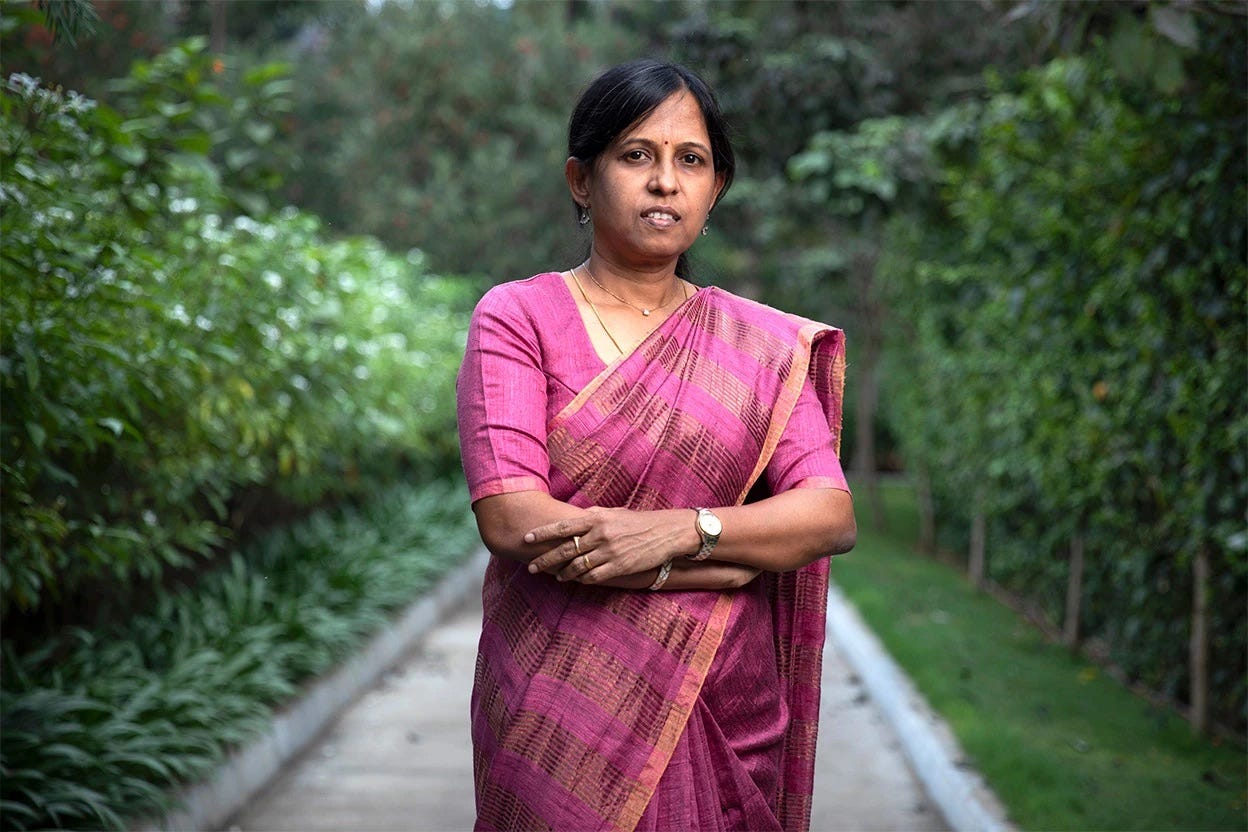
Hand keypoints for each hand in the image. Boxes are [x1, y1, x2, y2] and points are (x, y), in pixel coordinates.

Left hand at [523, 507, 696, 583]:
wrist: (666, 532)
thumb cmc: (639, 521)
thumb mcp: (613, 512)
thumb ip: (593, 516)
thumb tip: (574, 518)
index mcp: (596, 518)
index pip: (563, 527)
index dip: (543, 533)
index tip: (527, 539)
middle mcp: (600, 535)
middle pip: (565, 550)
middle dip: (545, 559)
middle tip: (531, 566)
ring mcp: (609, 552)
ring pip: (577, 567)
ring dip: (563, 573)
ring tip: (556, 576)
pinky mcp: (619, 567)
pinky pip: (594, 577)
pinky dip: (582, 580)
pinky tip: (576, 580)